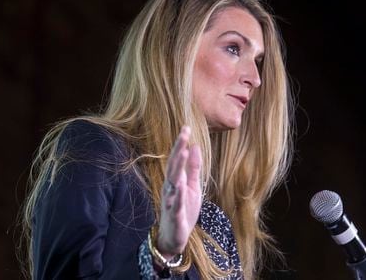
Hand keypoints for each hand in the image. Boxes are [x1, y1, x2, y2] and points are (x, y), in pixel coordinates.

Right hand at [156, 126, 201, 259]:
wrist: (174, 237)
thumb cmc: (183, 209)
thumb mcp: (193, 187)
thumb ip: (194, 168)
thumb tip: (195, 146)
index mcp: (176, 180)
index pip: (177, 159)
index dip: (181, 144)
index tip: (186, 128)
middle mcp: (170, 188)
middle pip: (173, 166)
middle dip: (178, 150)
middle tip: (184, 134)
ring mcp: (171, 201)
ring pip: (173, 182)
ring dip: (177, 168)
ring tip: (183, 152)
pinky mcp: (174, 215)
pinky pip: (175, 204)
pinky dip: (177, 196)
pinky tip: (181, 187)